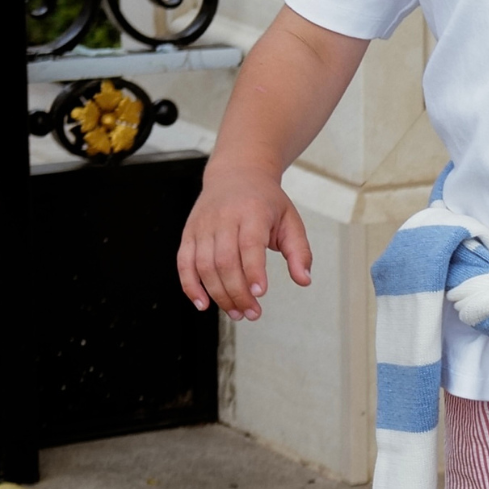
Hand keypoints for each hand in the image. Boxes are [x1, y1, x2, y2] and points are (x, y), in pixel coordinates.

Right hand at [177, 165, 310, 319]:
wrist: (236, 175)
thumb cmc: (266, 202)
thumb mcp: (291, 221)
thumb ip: (299, 252)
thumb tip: (304, 280)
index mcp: (252, 212)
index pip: (249, 244)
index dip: (252, 271)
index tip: (259, 294)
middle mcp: (223, 218)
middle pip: (224, 261)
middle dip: (237, 292)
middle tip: (252, 314)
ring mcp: (202, 226)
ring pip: (204, 265)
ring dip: (218, 294)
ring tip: (236, 313)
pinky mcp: (189, 233)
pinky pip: (184, 262)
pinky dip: (190, 285)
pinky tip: (203, 304)